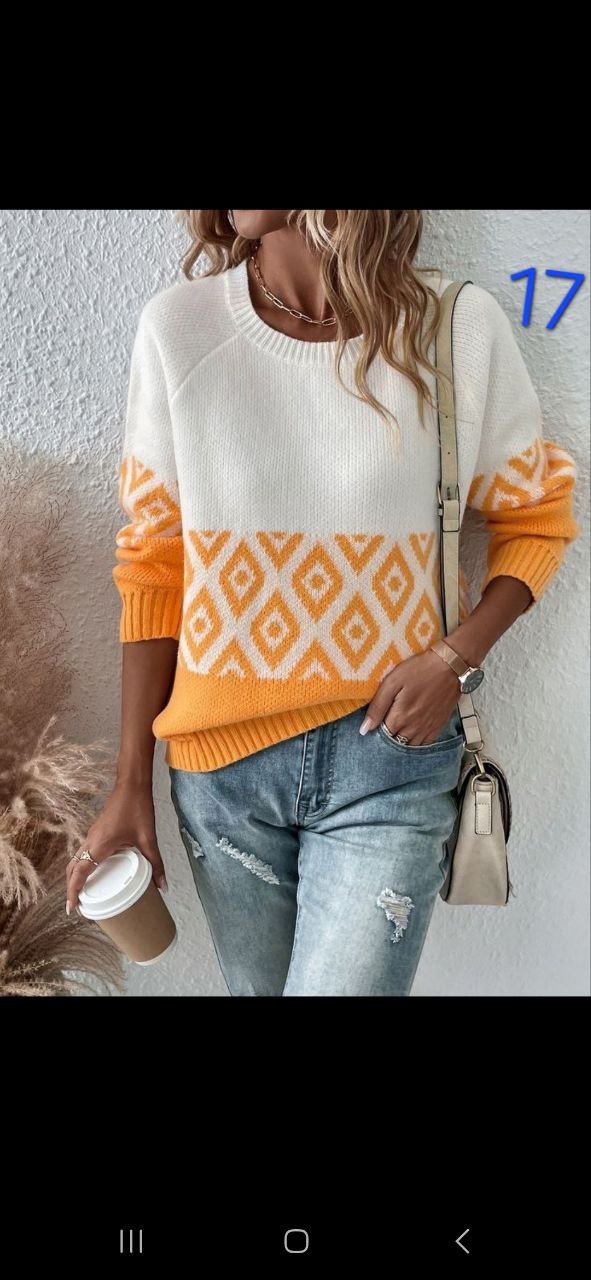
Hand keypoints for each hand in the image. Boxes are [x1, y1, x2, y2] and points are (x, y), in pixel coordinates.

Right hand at [65, 780, 166, 913]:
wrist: (131, 784)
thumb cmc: (137, 807)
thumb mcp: (148, 839)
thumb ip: (155, 864)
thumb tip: (163, 886)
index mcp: (99, 845)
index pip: (79, 873)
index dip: (73, 892)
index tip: (71, 908)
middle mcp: (90, 841)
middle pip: (72, 868)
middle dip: (71, 887)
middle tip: (76, 905)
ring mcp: (92, 835)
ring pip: (76, 859)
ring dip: (75, 876)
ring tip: (83, 893)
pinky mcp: (96, 831)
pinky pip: (83, 852)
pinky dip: (82, 865)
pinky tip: (95, 871)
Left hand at [359, 650, 459, 744]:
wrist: (450, 666)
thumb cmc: (418, 670)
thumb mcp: (392, 682)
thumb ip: (377, 707)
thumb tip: (365, 729)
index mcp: (399, 718)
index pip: (382, 736)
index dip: (376, 732)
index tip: (374, 724)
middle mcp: (413, 728)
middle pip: (396, 743)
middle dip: (388, 738)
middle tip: (385, 725)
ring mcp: (427, 729)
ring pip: (410, 746)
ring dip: (402, 742)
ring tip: (397, 730)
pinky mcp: (439, 726)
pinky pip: (426, 744)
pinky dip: (417, 743)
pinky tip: (412, 735)